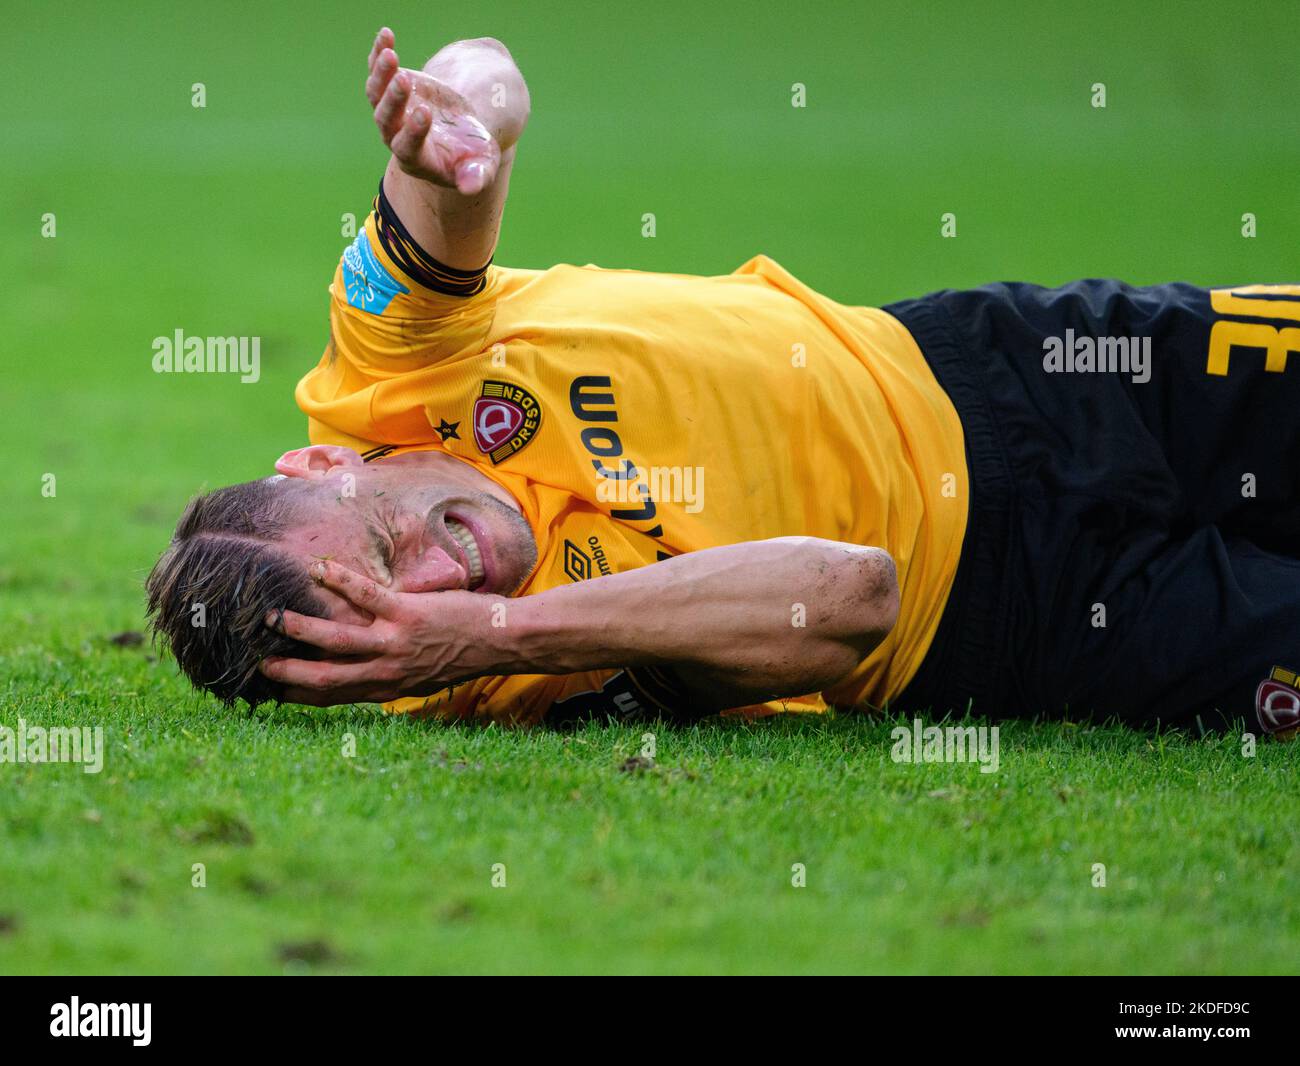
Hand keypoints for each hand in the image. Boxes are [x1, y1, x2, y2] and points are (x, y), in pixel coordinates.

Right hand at [259, 560, 514, 705]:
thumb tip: (359, 678)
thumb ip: (388, 678)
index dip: (299, 696)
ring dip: (302, 628)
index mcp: (387, 688)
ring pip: (337, 640)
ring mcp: (395, 643)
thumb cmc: (459, 655)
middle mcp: (387, 672)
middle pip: (326, 678)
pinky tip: (317, 568)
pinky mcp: (407, 614)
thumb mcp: (421, 679)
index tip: (270, 691)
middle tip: (257, 662)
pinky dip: (339, 581)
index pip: (333, 698)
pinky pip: (365, 596)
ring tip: (274, 617)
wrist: (498, 640)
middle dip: (289, 672)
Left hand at [365, 28, 501, 195]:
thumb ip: (476, 177)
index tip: (424, 112)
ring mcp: (391, 111)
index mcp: (417, 159)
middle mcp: (396, 136)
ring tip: (391, 54)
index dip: (413, 131)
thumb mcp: (481, 166)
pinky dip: (380, 53)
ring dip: (382, 73)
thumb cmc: (473, 154)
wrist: (462, 132)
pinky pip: (379, 71)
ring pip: (377, 93)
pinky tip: (386, 35)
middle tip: (404, 79)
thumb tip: (471, 186)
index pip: (407, 147)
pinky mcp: (391, 89)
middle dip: (393, 99)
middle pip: (386, 119)